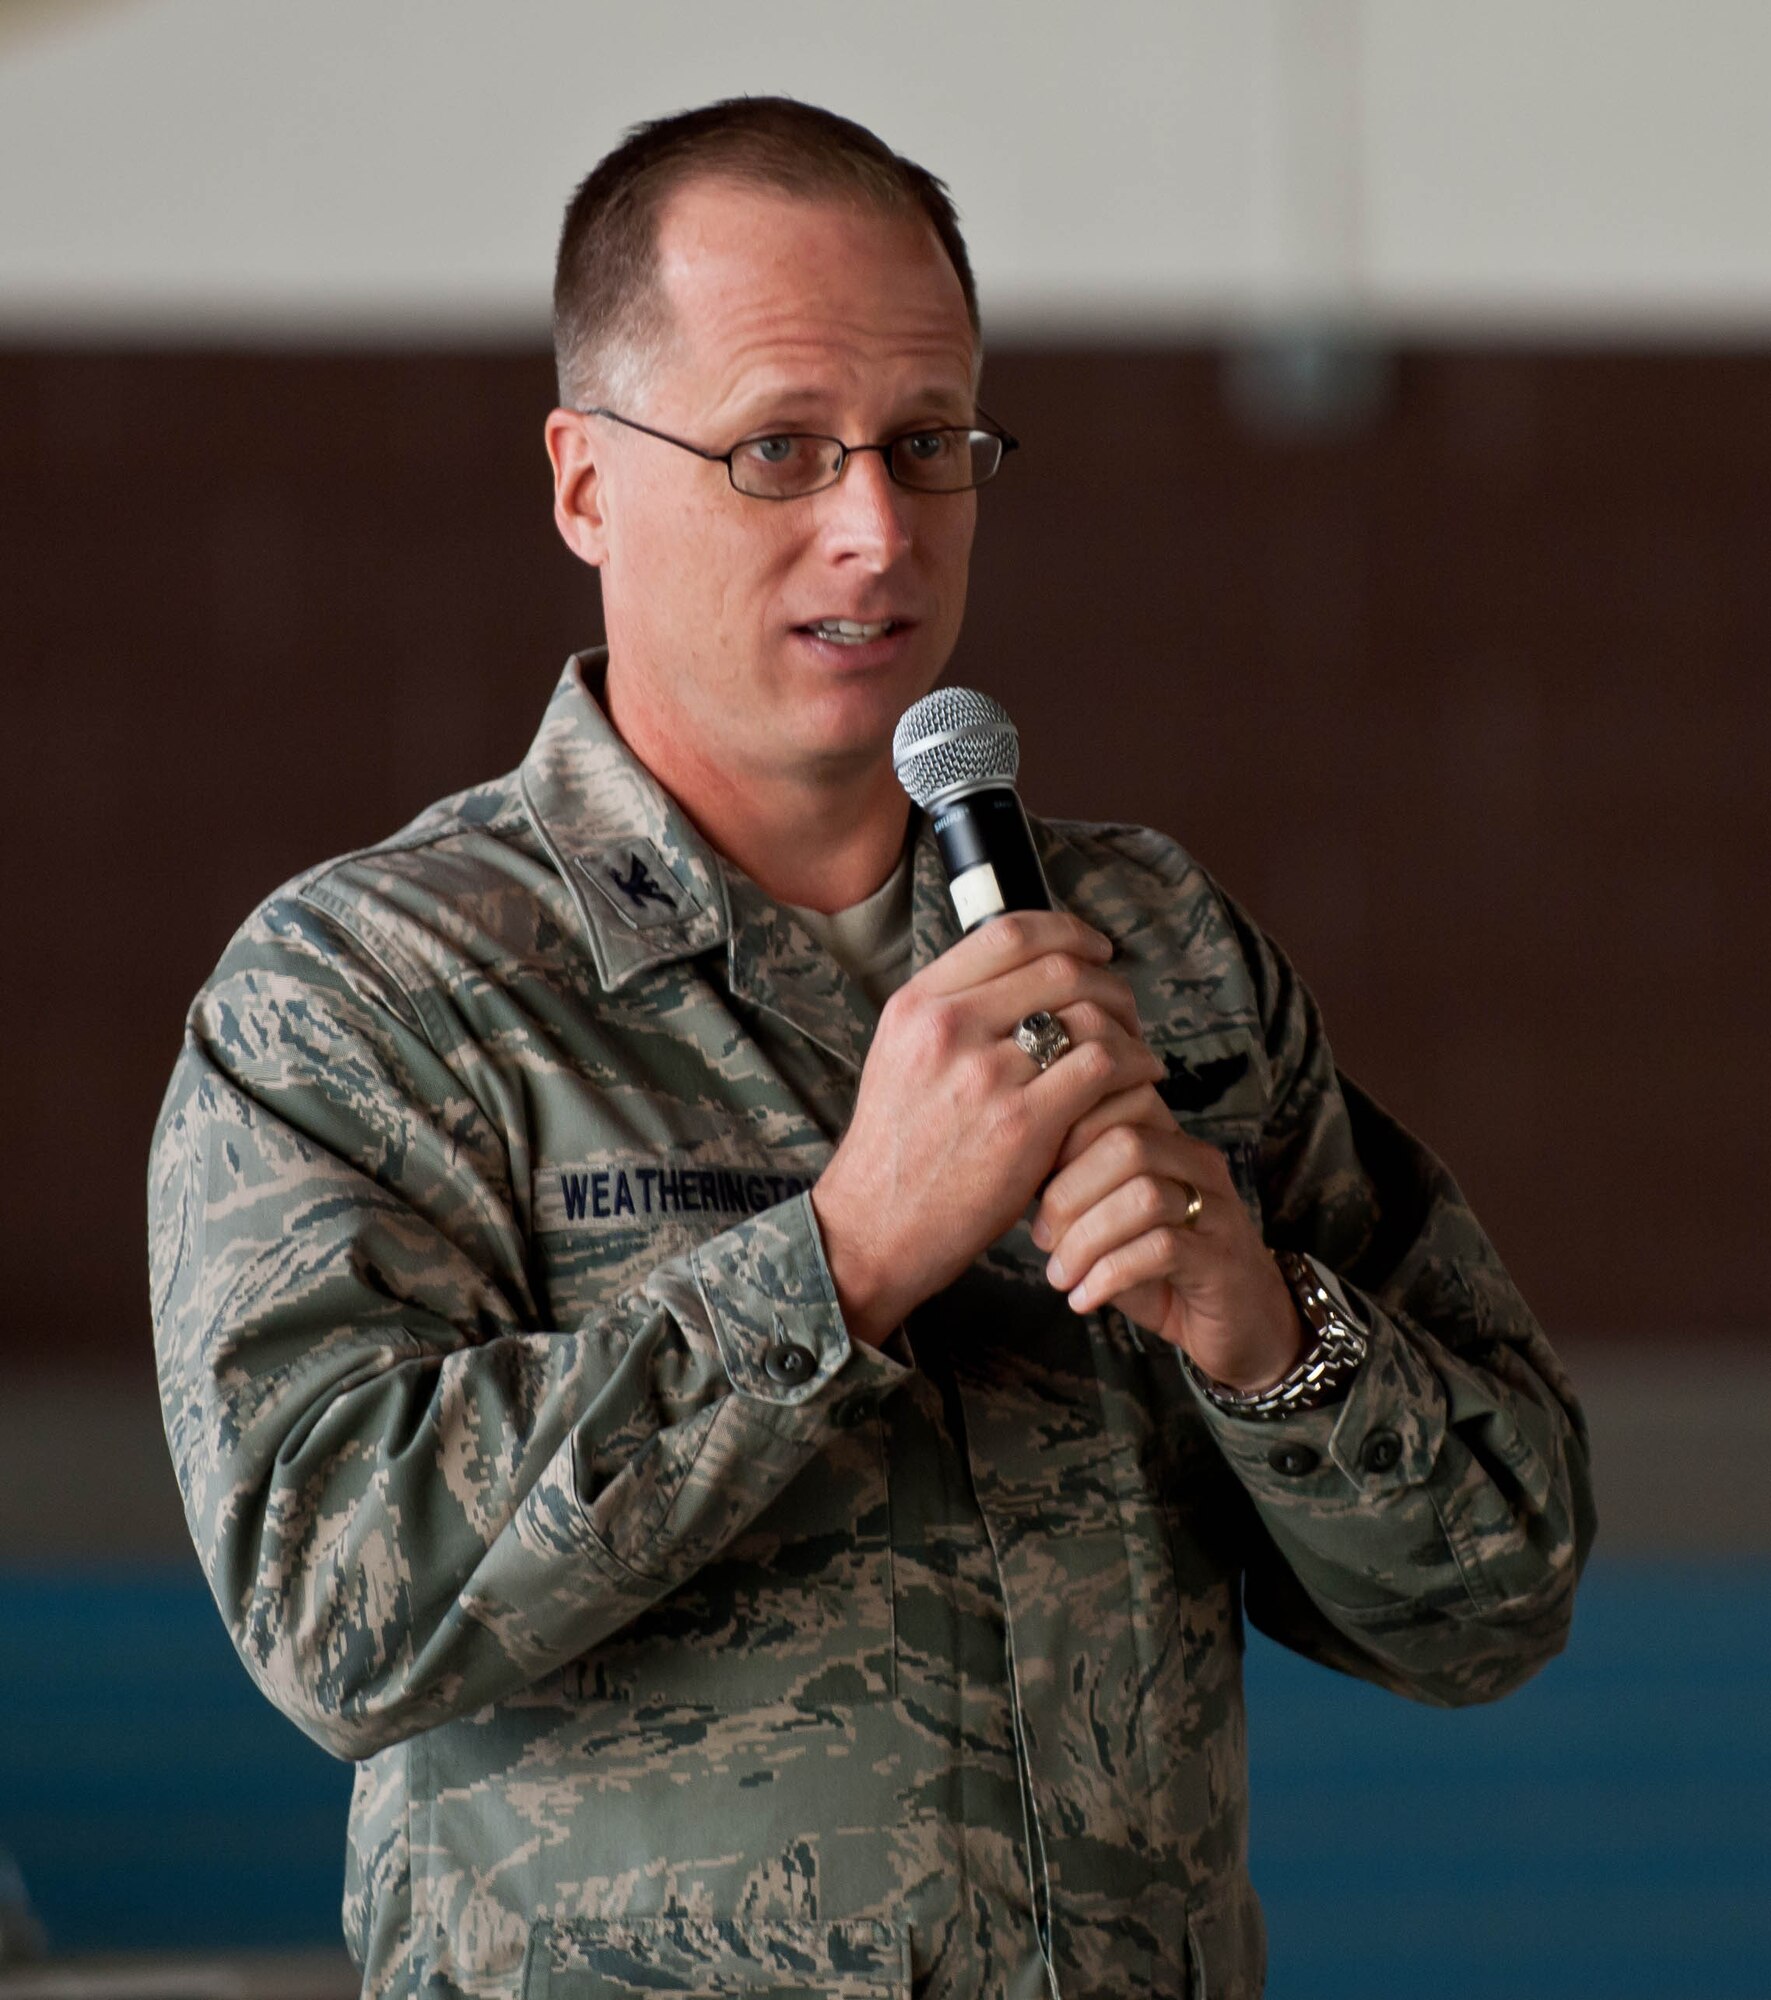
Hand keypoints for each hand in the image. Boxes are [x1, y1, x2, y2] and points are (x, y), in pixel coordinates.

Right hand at [812, 912, 1164, 1345]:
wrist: (874, 1228)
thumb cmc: (898, 1149)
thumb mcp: (901, 1057)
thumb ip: (954, 1013)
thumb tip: (1024, 977)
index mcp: (917, 1004)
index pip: (1009, 932)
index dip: (1068, 930)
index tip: (1095, 948)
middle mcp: (947, 1028)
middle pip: (1059, 968)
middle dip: (1108, 981)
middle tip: (1126, 1007)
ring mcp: (985, 1076)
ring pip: (1087, 1014)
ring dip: (1128, 1026)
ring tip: (1137, 1049)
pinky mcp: (1021, 1125)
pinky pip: (1103, 1067)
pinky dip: (1135, 1066)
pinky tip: (1141, 1081)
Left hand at [1030, 1084, 1304, 1391]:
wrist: (1241, 1324)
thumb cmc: (1163, 1270)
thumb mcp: (1111, 1223)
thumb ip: (1075, 1192)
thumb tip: (1015, 1177)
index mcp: (1168, 1140)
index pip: (1114, 1102)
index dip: (1062, 1138)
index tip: (1028, 1185)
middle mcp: (1198, 1163)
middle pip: (1126, 1144)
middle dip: (1069, 1191)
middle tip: (1041, 1237)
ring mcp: (1216, 1208)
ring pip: (1143, 1196)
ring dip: (1086, 1239)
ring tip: (1060, 1275)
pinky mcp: (1223, 1258)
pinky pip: (1162, 1249)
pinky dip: (1110, 1274)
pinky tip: (1085, 1298)